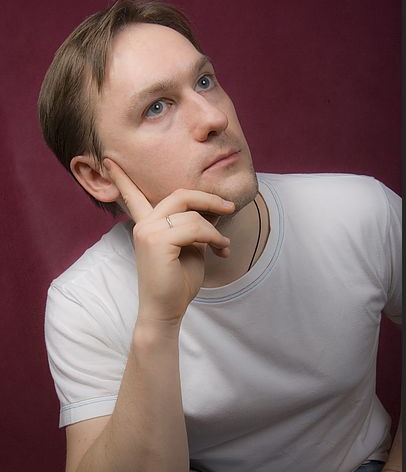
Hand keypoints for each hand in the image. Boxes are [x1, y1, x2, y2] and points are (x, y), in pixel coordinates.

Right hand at [103, 158, 234, 325]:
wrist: (166, 311)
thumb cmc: (177, 283)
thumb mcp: (190, 248)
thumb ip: (196, 226)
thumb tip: (217, 208)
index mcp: (146, 225)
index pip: (133, 196)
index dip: (123, 178)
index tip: (110, 160)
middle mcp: (144, 225)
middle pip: (180, 195)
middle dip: (208, 198)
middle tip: (229, 206)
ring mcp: (148, 231)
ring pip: (192, 213)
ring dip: (215, 228)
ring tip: (223, 245)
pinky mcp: (158, 241)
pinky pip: (195, 228)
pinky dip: (213, 237)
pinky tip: (221, 249)